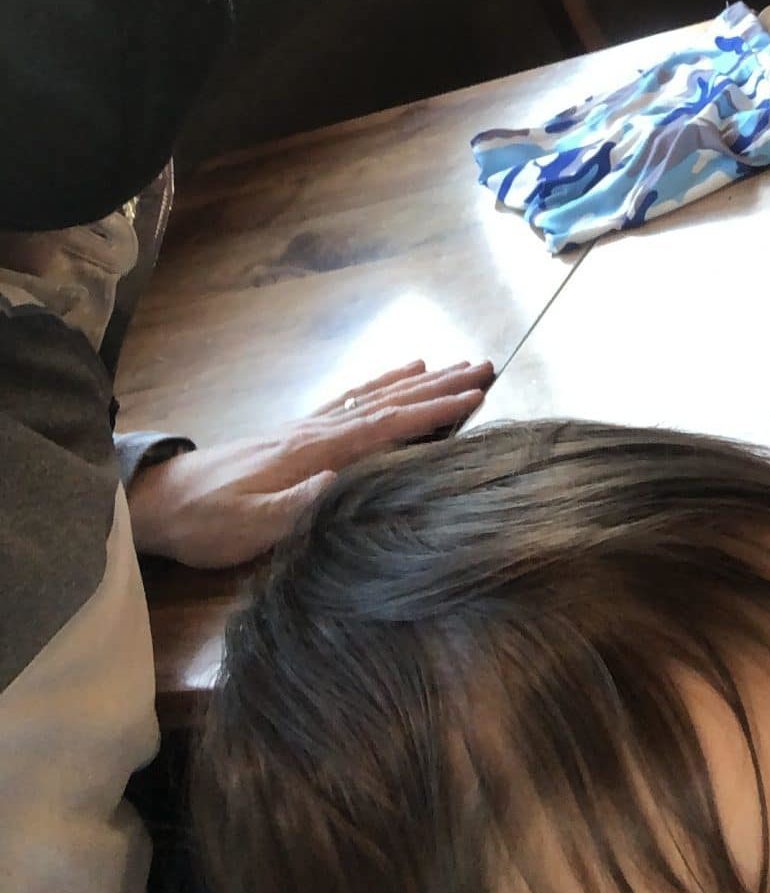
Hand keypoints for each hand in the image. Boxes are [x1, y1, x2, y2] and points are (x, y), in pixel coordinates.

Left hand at [126, 358, 493, 567]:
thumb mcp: (248, 527)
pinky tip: (401, 372)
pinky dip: (383, 381)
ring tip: (457, 364)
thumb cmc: (207, 521)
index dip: (431, 412)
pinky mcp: (298, 430)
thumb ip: (298, 505)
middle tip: (485, 366)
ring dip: (420, 380)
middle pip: (389, 401)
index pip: (384, 426)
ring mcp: (309, 426)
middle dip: (440, 385)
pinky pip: (352, 397)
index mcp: (314, 452)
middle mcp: (318, 429)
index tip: (475, 396)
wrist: (161, 499)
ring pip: (375, 394)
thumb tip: (346, 481)